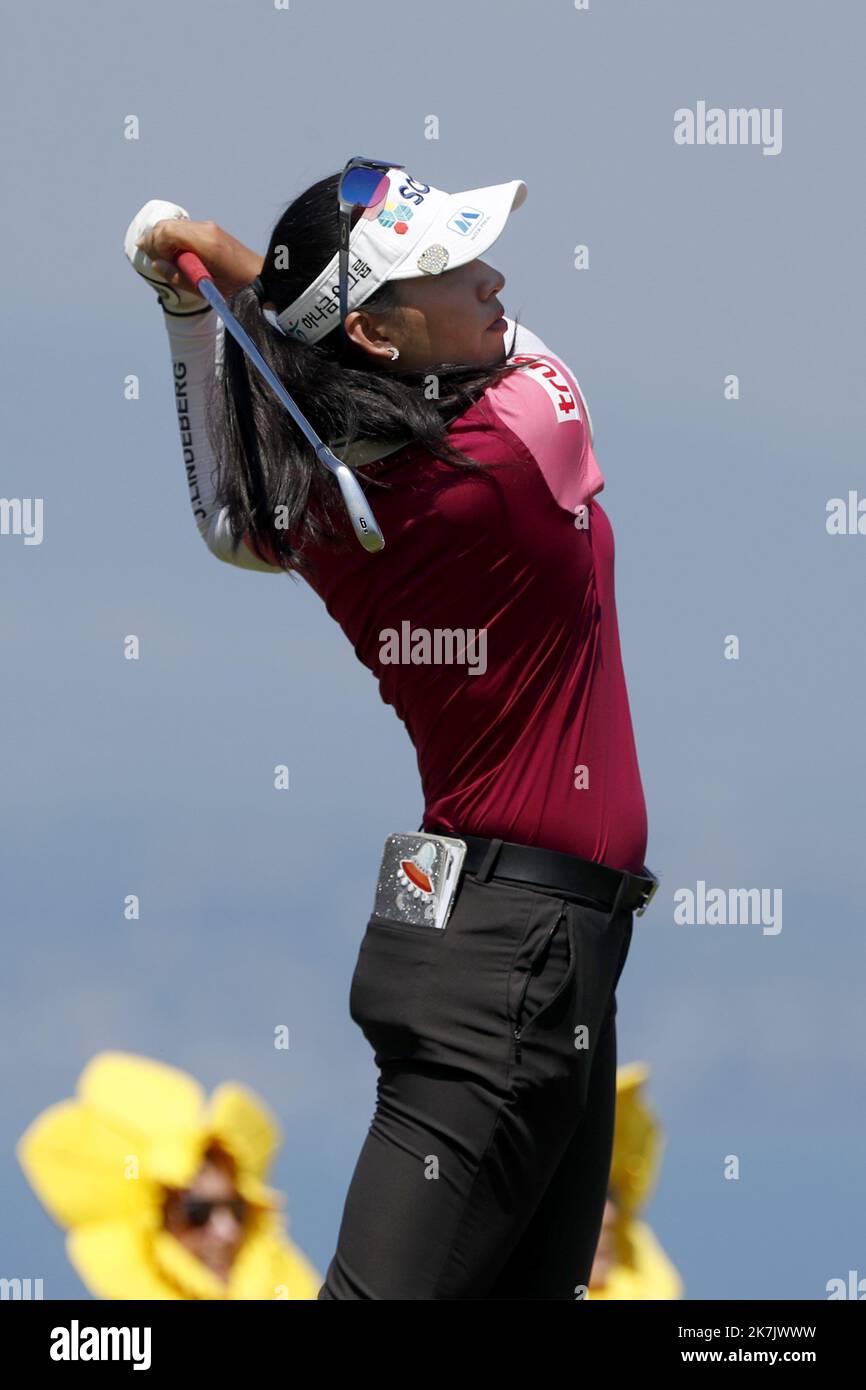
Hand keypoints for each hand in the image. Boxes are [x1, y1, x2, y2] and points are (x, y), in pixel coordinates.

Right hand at [123, 199, 264, 311]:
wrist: (264, 279)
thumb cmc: (238, 288)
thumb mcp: (205, 288)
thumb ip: (178, 276)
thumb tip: (157, 264)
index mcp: (204, 241)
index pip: (166, 231)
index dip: (155, 245)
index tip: (157, 263)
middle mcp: (205, 228)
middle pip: (167, 226)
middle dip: (156, 242)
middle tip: (159, 263)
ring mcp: (209, 228)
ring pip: (174, 227)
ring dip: (165, 242)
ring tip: (168, 263)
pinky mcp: (211, 232)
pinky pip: (184, 231)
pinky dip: (175, 241)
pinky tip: (178, 258)